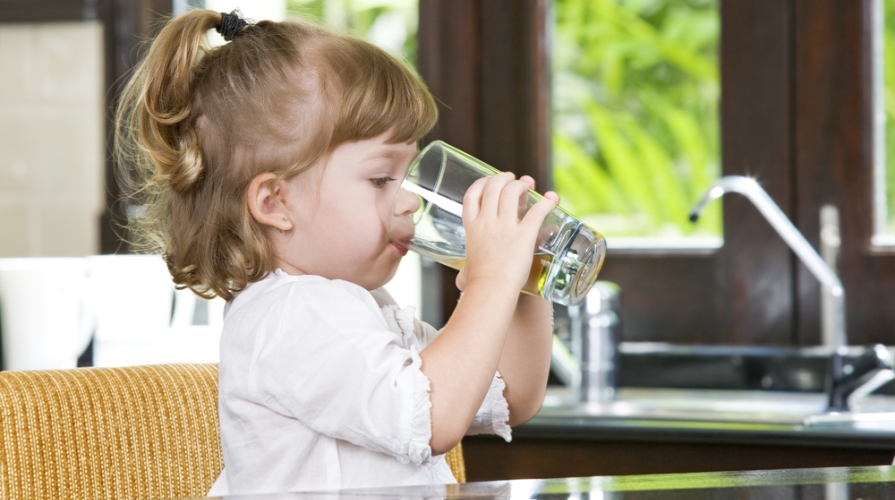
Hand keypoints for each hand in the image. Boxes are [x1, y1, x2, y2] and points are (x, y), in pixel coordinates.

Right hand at [455, 173, 556, 292]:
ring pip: (512, 192)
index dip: (481, 184)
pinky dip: (546, 203)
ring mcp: (505, 227)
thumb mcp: (467, 269)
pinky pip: (537, 212)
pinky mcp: (524, 235)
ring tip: (527, 184)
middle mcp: (487, 222)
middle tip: (512, 179)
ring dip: (521, 185)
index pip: (471, 196)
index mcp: (472, 227)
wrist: (491, 290)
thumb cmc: (479, 284)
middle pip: (493, 187)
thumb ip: (466, 271)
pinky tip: (551, 200)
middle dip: (503, 178)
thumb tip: (461, 283)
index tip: (488, 181)